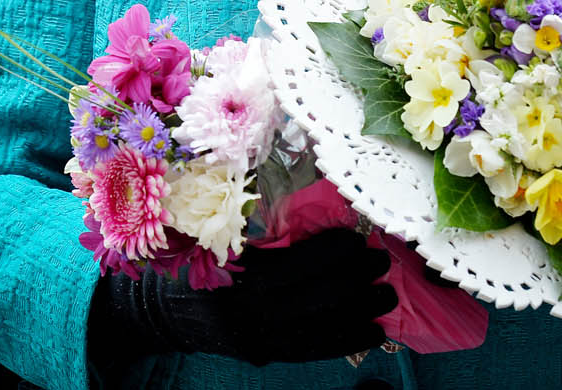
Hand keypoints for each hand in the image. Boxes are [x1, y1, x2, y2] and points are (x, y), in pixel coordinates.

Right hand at [89, 229, 393, 366]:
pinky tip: (373, 332)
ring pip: (324, 324)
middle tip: (383, 263)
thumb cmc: (206, 263)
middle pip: (321, 293)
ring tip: (387, 297)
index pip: (304, 261)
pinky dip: (348, 341)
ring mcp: (264, 333)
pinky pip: (316, 349)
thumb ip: (272, 231)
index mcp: (248, 269)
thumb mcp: (230, 238)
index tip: (359, 239)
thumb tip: (327, 208)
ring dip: (362, 310)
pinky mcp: (269, 353)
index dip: (337, 250)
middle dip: (358, 278)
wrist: (174, 312)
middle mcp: (257, 305)